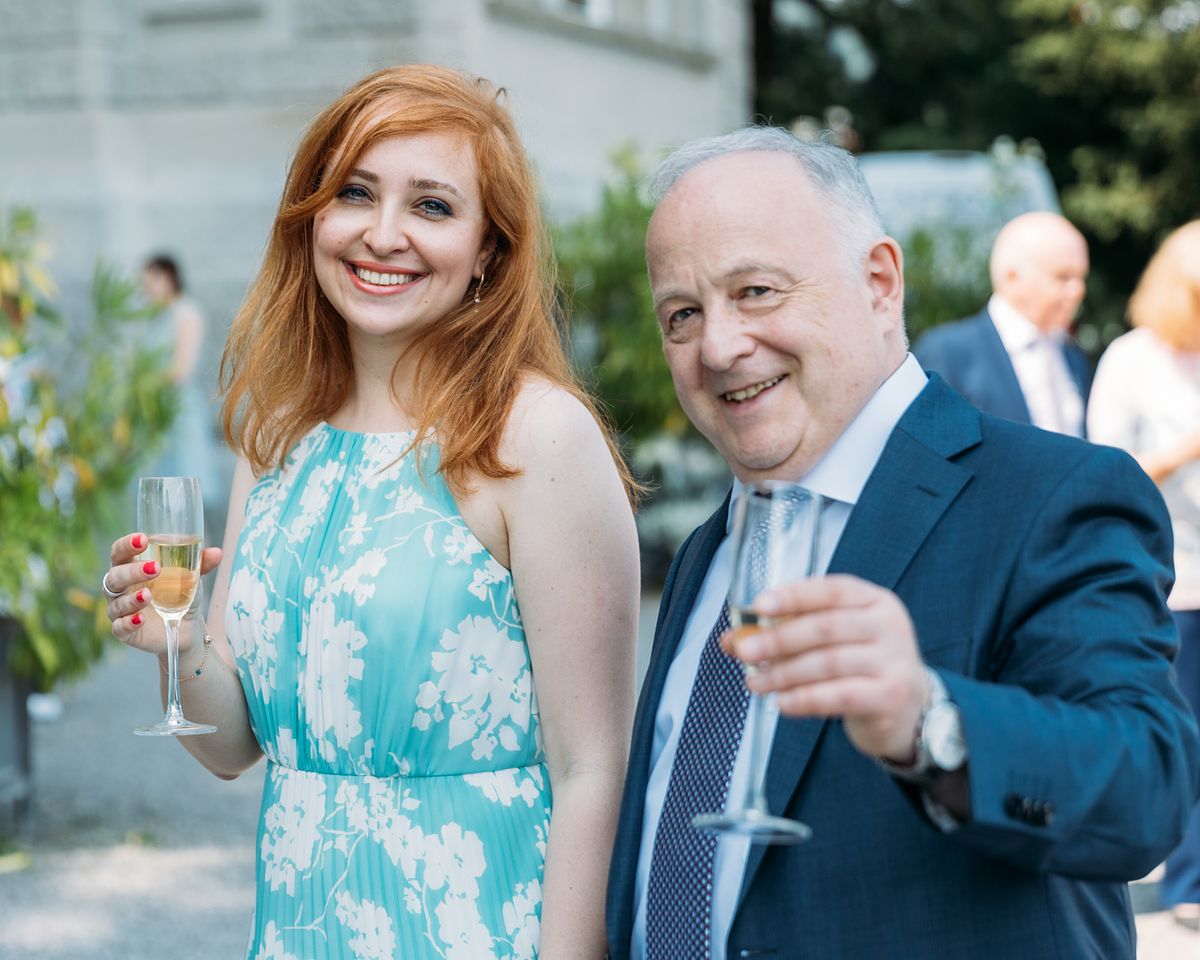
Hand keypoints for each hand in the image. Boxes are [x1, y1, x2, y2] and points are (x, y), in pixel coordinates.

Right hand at [104, 532, 221, 654]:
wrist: (186, 626)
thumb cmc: (179, 592)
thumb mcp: (190, 576)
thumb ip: (200, 563)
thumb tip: (217, 553)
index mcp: (130, 568)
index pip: (119, 553)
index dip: (126, 545)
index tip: (143, 539)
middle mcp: (121, 589)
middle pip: (114, 577)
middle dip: (132, 571)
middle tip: (156, 568)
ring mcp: (120, 610)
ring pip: (116, 603)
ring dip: (132, 599)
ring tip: (149, 595)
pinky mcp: (124, 631)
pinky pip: (119, 627)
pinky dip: (128, 623)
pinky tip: (140, 619)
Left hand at [724, 574, 928, 762]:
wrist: (909, 709)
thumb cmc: (860, 665)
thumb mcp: (830, 641)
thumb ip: (784, 633)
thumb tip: (732, 639)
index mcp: (873, 600)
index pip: (831, 589)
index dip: (794, 596)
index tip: (759, 606)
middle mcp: (889, 625)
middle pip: (826, 627)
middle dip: (779, 639)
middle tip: (745, 651)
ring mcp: (894, 661)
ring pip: (829, 663)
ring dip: (784, 673)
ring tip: (755, 682)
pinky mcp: (890, 696)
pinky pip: (840, 696)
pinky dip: (806, 699)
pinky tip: (782, 703)